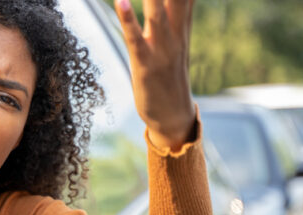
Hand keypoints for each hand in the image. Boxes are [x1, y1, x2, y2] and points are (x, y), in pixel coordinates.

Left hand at [114, 0, 195, 151]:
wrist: (173, 116)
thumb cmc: (169, 74)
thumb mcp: (176, 36)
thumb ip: (176, 10)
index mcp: (182, 22)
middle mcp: (176, 31)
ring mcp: (162, 48)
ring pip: (156, 9)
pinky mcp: (146, 64)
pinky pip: (136, 38)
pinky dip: (128, 19)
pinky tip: (120, 1)